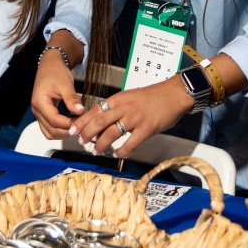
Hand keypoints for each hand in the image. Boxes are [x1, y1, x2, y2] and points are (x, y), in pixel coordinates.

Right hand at [31, 51, 83, 137]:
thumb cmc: (56, 72)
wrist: (50, 66)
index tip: (80, 121)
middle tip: (81, 125)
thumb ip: (72, 98)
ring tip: (76, 125)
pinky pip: (49, 129)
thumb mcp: (66, 83)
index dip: (67, 124)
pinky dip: (59, 130)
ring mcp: (39, 114)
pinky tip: (69, 123)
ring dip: (63, 133)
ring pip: (49, 133)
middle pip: (51, 130)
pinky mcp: (43, 114)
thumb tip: (80, 111)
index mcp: (39, 102)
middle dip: (66, 130)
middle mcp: (36, 110)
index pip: (54, 120)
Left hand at [69, 76, 192, 156]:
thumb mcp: (130, 97)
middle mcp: (125, 107)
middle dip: (87, 132)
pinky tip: (117, 154)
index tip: (73, 129)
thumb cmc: (153, 96)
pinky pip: (130, 143)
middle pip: (99, 121)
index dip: (82, 121)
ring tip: (96, 150)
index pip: (95, 110)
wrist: (174, 94)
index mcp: (119, 98)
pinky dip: (122, 151)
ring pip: (111, 133)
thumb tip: (102, 121)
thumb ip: (117, 107)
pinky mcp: (147, 128)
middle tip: (81, 141)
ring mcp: (135, 118)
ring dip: (101, 144)